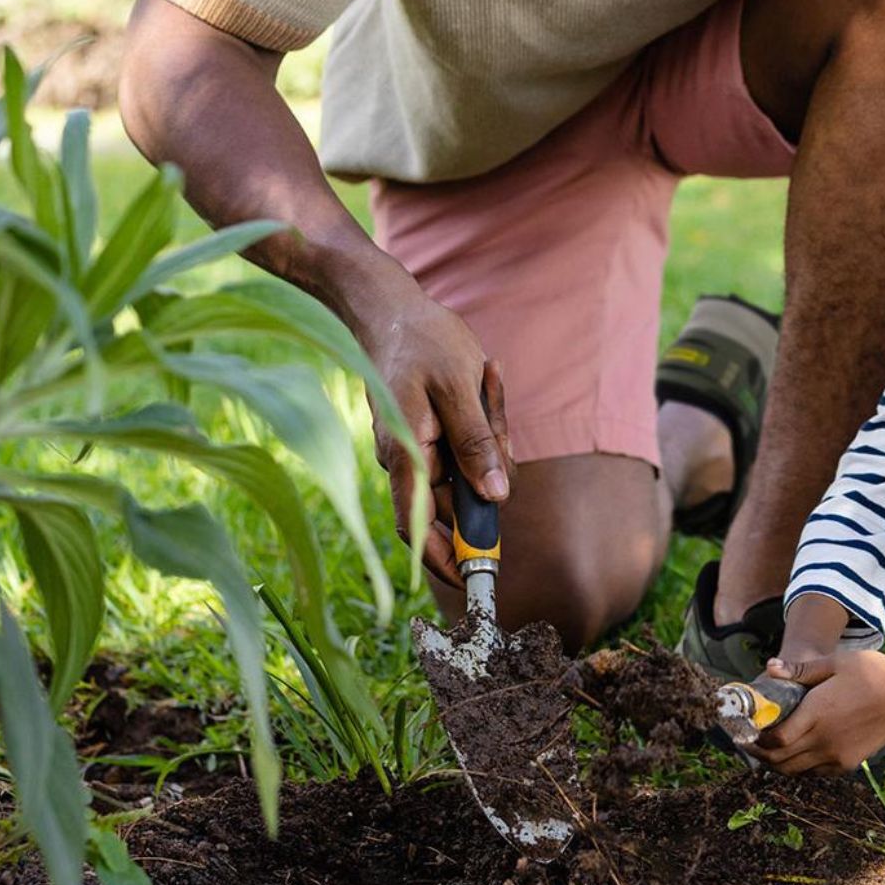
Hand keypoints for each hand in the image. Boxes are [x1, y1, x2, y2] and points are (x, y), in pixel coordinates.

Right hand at [353, 276, 512, 586]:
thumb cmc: (422, 342)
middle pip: (454, 497)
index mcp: (406, 455)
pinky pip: (463, 445)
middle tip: (496, 414)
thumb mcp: (458, 387)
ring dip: (488, 437)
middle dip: (487, 472)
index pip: (418, 526)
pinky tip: (483, 379)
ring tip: (486, 380)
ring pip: (464, 468)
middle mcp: (405, 460)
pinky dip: (481, 423)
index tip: (472, 578)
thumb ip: (477, 443)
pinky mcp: (426, 433)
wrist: (389, 307)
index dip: (443, 559)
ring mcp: (414, 448)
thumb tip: (496, 498)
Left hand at [756, 643, 884, 774]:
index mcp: (817, 713)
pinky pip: (815, 771)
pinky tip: (797, 752)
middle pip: (781, 761)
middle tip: (748, 744)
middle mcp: (824, 740)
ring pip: (796, 770)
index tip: (744, 731)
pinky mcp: (848, 763)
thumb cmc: (871, 672)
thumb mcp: (834, 662)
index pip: (776, 740)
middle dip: (760, 755)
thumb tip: (769, 667)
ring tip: (767, 750)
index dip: (756, 740)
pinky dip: (800, 766)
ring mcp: (836, 756)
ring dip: (778, 764)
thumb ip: (800, 669)